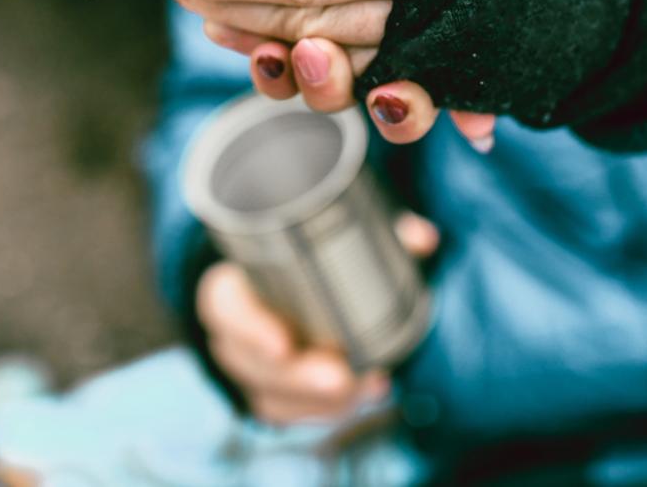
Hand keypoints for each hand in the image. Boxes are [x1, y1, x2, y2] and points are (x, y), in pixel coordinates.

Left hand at [159, 0, 497, 149]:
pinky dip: (271, 68)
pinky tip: (259, 53)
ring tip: (305, 56)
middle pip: (396, 55)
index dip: (465, 79)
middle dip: (379, 70)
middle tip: (352, 62)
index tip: (474, 124)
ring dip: (321, 76)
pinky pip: (276, 69)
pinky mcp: (251, 14)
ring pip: (338, 74)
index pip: (454, 22)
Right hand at [197, 213, 438, 424]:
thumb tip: (423, 238)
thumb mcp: (322, 239)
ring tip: (369, 385)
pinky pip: (292, 413)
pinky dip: (330, 409)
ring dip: (320, 400)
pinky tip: (368, 394)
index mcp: (230, 286)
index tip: (282, 344)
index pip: (223, 308)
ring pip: (272, 397)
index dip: (249, 328)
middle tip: (340, 377)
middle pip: (251, 364)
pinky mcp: (269, 395)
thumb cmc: (296, 260)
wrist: (273, 290)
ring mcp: (248, 371)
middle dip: (297, 377)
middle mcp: (231, 334)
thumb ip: (374, 233)